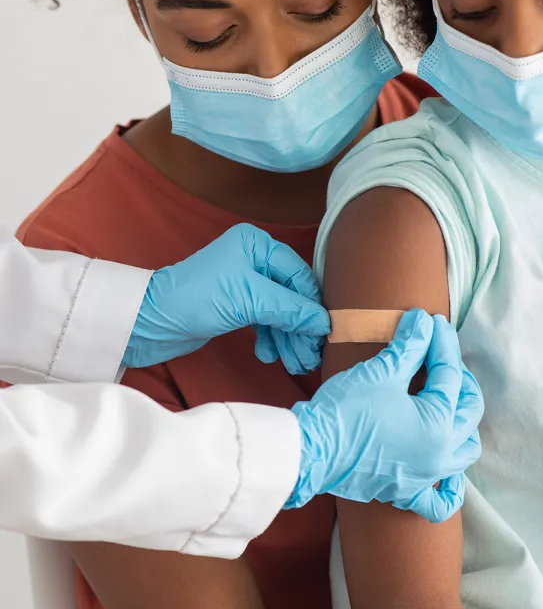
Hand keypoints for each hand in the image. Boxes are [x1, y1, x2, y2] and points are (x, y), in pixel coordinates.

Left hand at [123, 224, 329, 371]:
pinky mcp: (236, 304)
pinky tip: (268, 354)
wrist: (150, 323)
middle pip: (292, 295)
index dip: (312, 305)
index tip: (323, 334)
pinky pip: (265, 320)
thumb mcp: (249, 300)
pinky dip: (271, 338)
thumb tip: (325, 323)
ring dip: (288, 337)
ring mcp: (245, 282)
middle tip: (308, 357)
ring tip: (294, 363)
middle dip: (300, 327)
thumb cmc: (197, 299)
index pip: (299, 275)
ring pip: (280, 311)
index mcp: (257, 244)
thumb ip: (291, 309)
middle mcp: (253, 258)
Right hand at [286, 309, 483, 521]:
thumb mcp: (382, 372)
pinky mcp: (404, 491)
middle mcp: (441, 454)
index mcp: (439, 423)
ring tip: (448, 401)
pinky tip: (445, 474)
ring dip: (462, 424)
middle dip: (458, 377)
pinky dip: (447, 488)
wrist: (310, 450)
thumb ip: (410, 345)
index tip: (432, 322)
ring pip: (464, 452)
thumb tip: (424, 321)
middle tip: (439, 354)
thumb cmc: (347, 410)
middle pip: (467, 409)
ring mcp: (425, 477)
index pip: (449, 374)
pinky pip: (437, 500)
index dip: (441, 342)